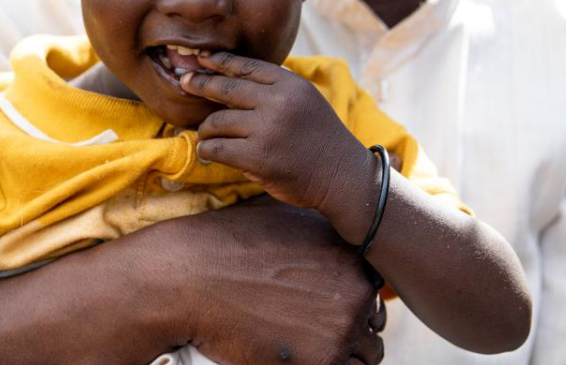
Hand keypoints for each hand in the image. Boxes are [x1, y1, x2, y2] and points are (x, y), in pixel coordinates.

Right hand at [163, 197, 385, 364]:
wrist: (190, 277)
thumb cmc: (229, 243)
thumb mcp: (282, 216)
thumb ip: (316, 229)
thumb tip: (327, 218)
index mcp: (349, 251)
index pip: (374, 282)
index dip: (353, 293)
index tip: (327, 299)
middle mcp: (356, 285)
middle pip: (375, 318)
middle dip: (352, 324)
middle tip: (313, 325)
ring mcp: (344, 324)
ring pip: (368, 353)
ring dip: (345, 352)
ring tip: (308, 343)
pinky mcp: (324, 359)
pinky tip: (301, 356)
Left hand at [182, 51, 372, 217]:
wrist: (342, 176)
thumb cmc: (320, 138)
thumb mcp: (305, 99)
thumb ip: (276, 88)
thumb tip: (233, 78)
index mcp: (290, 85)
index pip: (247, 67)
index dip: (220, 62)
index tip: (202, 59)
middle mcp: (278, 102)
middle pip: (226, 88)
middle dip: (201, 84)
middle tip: (185, 82)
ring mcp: (267, 130)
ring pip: (218, 121)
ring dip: (206, 129)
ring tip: (206, 133)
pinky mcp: (257, 158)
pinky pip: (217, 147)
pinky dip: (208, 149)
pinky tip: (208, 151)